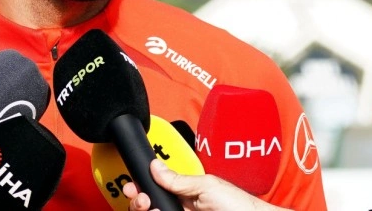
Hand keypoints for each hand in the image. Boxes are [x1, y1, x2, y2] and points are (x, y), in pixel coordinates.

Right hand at [123, 159, 288, 210]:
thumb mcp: (206, 186)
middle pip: (149, 204)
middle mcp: (181, 207)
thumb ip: (178, 179)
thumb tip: (155, 166)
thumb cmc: (239, 206)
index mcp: (185, 192)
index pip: (156, 188)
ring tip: (151, 209)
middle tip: (141, 199)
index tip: (132, 187)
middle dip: (139, 200)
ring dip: (145, 210)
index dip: (141, 186)